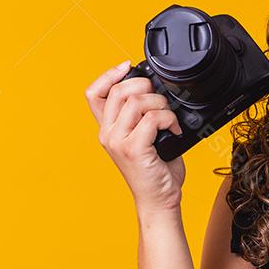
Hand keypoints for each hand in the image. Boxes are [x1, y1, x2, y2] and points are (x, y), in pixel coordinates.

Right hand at [85, 60, 185, 214]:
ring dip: (161, 104)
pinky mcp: (133, 148)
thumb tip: (156, 91)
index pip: (94, 93)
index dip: (109, 74)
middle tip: (160, 102)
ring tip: (170, 119)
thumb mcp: (144, 138)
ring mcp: (118, 141)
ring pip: (137, 102)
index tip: (127, 67)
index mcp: (108, 129)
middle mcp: (108, 134)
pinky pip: (153, 118)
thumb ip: (142, 116)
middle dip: (146, 87)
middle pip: (118, 91)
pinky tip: (175, 130)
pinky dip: (169, 119)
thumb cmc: (155, 171)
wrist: (159, 200)